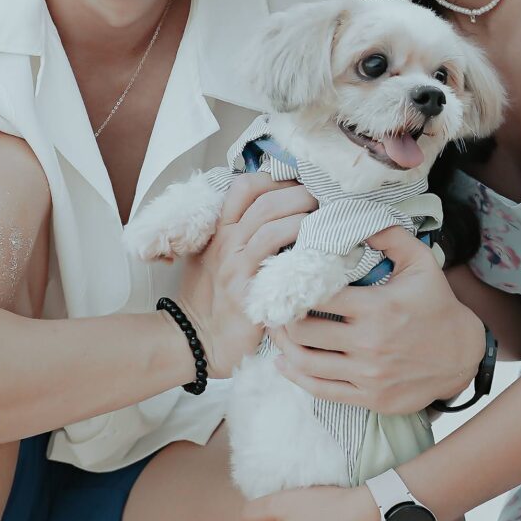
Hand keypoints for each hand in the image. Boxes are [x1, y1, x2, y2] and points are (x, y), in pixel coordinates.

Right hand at [177, 174, 313, 376]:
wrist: (196, 341)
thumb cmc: (210, 300)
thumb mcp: (213, 259)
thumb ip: (236, 234)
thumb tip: (275, 209)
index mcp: (219, 232)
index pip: (243, 187)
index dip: (274, 179)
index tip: (298, 185)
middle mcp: (226, 245)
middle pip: (264, 202)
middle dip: (298, 194)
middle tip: (321, 200)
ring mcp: (237, 268)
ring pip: (271, 225)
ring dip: (303, 216)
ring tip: (324, 220)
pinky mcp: (250, 293)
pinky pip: (277, 262)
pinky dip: (301, 249)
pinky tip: (319, 250)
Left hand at [271, 227, 482, 413]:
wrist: (462, 356)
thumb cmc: (437, 305)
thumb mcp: (421, 263)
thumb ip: (390, 235)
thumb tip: (356, 216)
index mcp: (377, 307)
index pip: (319, 297)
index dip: (295, 289)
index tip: (286, 283)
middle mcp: (369, 343)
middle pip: (303, 331)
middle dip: (283, 318)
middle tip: (276, 307)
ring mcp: (368, 374)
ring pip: (306, 362)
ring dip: (283, 346)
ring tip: (276, 332)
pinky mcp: (369, 397)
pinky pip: (321, 389)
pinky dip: (295, 376)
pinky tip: (284, 362)